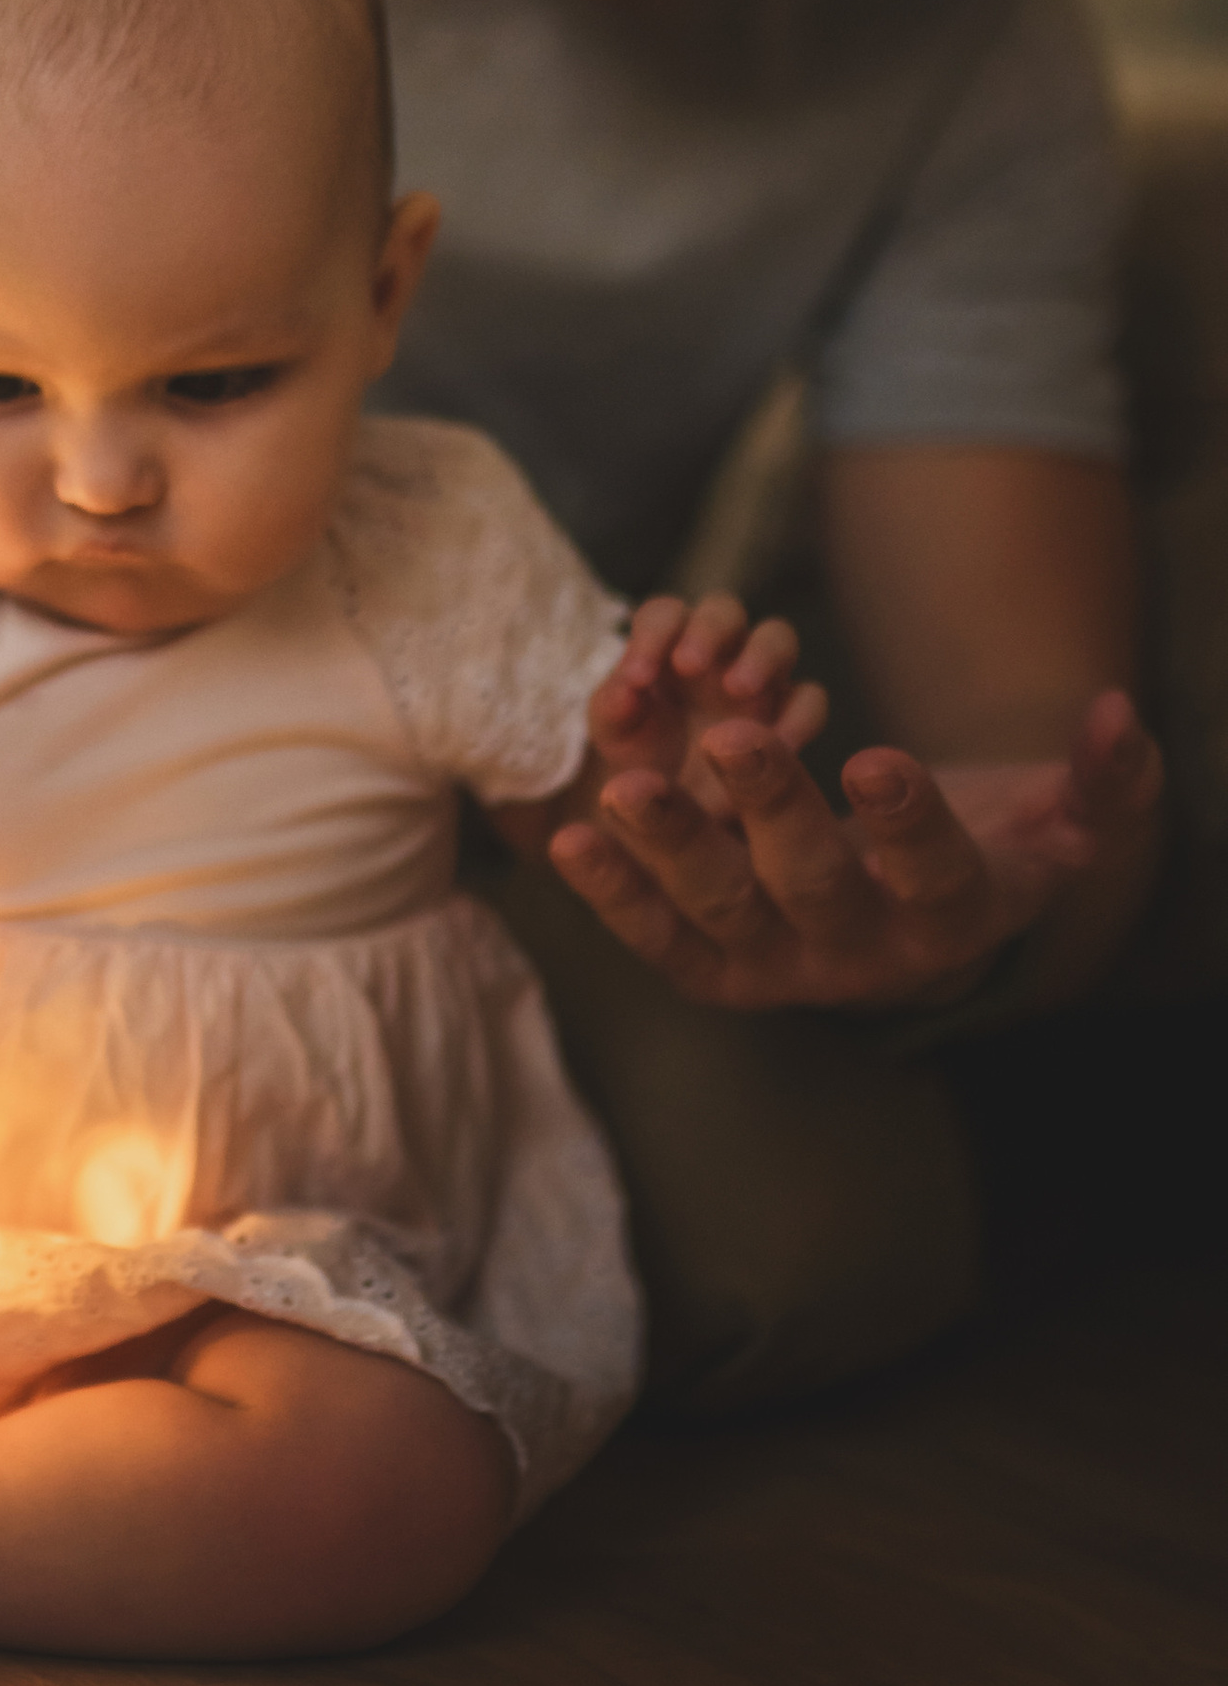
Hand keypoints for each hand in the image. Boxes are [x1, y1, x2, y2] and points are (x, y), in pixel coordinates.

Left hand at [550, 686, 1163, 1012]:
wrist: (912, 920)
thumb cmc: (990, 848)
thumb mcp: (1058, 819)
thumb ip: (1102, 778)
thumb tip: (1118, 714)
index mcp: (953, 918)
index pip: (933, 869)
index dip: (908, 821)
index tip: (878, 759)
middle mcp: (863, 956)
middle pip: (812, 884)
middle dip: (771, 810)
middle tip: (732, 737)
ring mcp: (781, 968)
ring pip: (718, 912)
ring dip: (668, 848)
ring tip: (621, 786)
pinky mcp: (716, 971)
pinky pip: (657, 939)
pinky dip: (611, 895)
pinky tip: (567, 838)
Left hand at [589, 593, 827, 816]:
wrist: (676, 809)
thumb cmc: (641, 753)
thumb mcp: (616, 734)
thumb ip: (612, 707)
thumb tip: (624, 688)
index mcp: (667, 642)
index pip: (663, 614)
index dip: (652, 634)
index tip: (637, 677)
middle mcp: (718, 649)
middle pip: (723, 610)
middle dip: (708, 630)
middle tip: (689, 665)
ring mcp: (760, 676)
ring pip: (777, 638)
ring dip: (761, 656)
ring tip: (738, 689)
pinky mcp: (791, 712)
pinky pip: (809, 698)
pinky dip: (800, 714)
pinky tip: (779, 744)